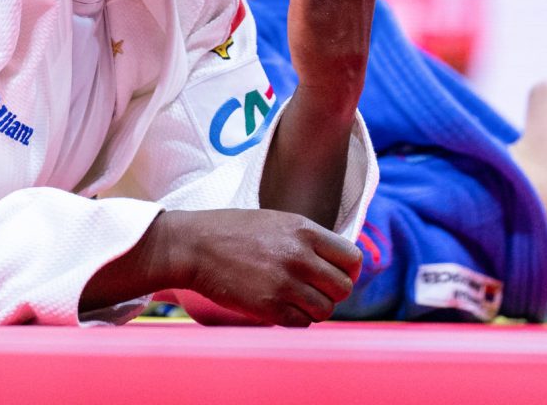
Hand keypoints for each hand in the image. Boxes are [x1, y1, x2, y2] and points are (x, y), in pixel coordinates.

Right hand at [169, 208, 361, 326]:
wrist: (194, 246)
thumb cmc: (234, 231)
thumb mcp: (278, 222)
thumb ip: (308, 240)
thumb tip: (336, 263)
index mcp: (305, 230)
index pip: (352, 258)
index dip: (348, 272)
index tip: (336, 276)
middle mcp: (299, 256)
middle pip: (343, 288)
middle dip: (332, 293)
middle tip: (315, 291)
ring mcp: (284, 282)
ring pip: (325, 310)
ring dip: (314, 310)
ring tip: (297, 301)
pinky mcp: (268, 306)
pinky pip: (301, 323)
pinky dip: (296, 320)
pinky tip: (282, 308)